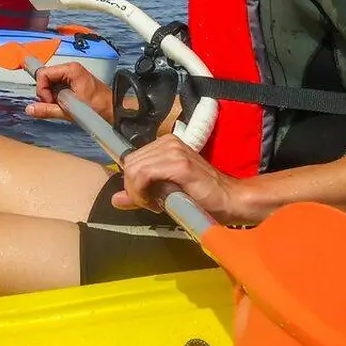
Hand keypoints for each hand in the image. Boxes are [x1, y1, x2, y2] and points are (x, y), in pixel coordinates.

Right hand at [25, 62, 114, 123]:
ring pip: (50, 84)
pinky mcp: (73, 82)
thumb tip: (29, 109)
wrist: (114, 110)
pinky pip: (57, 88)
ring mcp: (71, 75)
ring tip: (63, 106)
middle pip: (45, 78)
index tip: (49, 102)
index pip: (43, 74)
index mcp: (70, 70)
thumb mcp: (70, 110)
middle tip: (56, 106)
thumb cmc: (98, 107)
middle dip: (46, 94)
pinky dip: (57, 98)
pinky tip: (65, 105)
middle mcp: (70, 69)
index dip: (42, 89)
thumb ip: (48, 110)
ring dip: (52, 97)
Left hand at [116, 135, 252, 224]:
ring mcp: (174, 151)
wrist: (230, 200)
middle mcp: (168, 142)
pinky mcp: (180, 163)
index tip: (145, 198)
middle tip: (151, 204)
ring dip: (138, 192)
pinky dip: (143, 192)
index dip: (131, 182)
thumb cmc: (202, 198)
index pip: (132, 159)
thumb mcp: (165, 194)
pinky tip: (158, 203)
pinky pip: (144, 175)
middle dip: (133, 189)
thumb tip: (115, 199)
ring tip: (156, 204)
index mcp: (165, 144)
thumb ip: (140, 193)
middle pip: (130, 163)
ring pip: (134, 169)